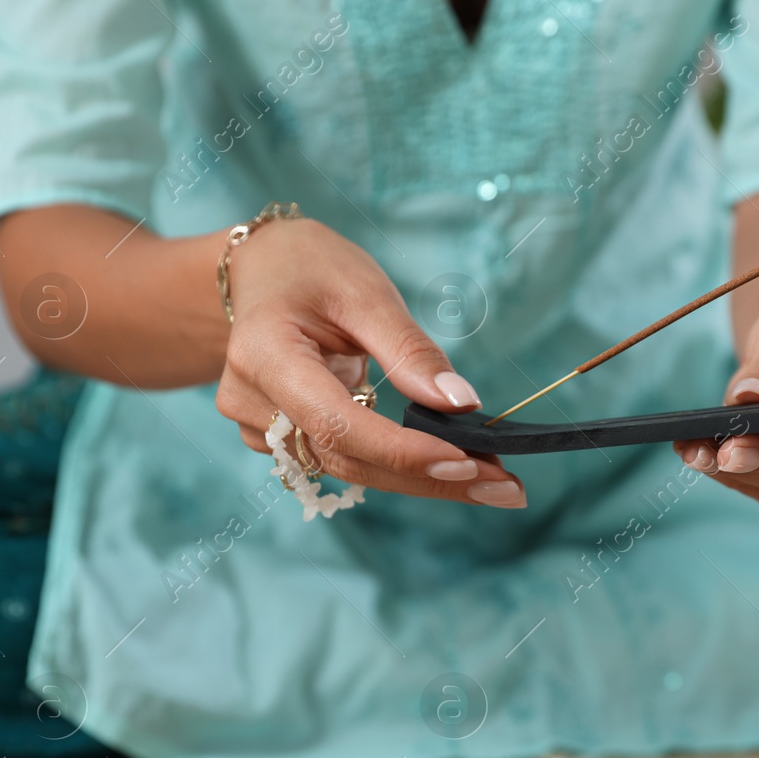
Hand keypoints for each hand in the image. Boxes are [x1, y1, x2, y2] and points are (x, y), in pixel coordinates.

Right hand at [213, 218, 525, 507]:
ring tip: (495, 483)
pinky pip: (347, 460)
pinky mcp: (280, 439)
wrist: (261, 272)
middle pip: (350, 459)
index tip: (467, 463)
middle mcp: (252, 402)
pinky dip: (401, 467)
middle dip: (431, 478)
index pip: (337, 423)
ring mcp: (259, 427)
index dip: (402, 451)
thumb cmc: (311, 269)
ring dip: (425, 480)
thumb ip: (409, 350)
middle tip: (506, 489)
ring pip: (352, 469)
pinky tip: (453, 468)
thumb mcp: (365, 291)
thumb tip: (462, 403)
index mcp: (264, 355)